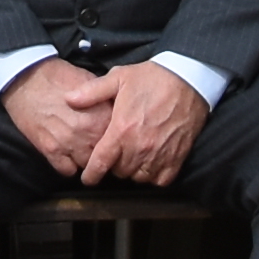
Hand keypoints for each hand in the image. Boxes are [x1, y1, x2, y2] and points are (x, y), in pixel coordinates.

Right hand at [0, 60, 112, 180]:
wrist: (27, 78)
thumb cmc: (59, 77)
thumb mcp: (90, 82)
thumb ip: (105, 100)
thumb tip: (117, 112)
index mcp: (104, 115)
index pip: (121, 139)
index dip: (117, 139)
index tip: (113, 139)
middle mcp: (90, 132)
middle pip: (106, 156)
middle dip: (103, 153)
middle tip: (97, 147)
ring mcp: (70, 143)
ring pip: (87, 166)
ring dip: (86, 160)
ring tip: (81, 151)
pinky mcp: (51, 151)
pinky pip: (67, 171)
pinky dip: (68, 166)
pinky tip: (67, 156)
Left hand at [85, 62, 207, 187]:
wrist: (189, 79)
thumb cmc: (152, 77)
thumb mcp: (119, 78)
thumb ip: (92, 92)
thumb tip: (69, 99)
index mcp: (122, 129)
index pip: (100, 163)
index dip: (90, 175)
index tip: (87, 178)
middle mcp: (139, 146)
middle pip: (119, 172)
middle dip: (114, 165)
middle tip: (116, 153)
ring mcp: (160, 154)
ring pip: (139, 178)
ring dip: (133, 171)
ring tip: (133, 157)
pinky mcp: (177, 157)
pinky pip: (160, 180)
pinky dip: (153, 176)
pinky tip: (150, 163)